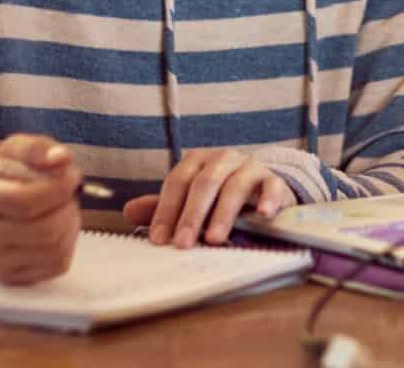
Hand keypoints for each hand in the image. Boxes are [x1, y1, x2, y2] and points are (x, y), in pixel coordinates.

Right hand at [0, 135, 82, 285]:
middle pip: (45, 229)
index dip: (57, 188)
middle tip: (68, 193)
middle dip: (67, 207)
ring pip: (55, 248)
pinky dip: (68, 243)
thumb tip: (60, 159)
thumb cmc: (6, 174)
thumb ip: (39, 148)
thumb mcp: (17, 149)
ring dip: (70, 223)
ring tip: (61, 208)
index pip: (24, 202)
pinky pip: (58, 264)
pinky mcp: (11, 277)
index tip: (70, 175)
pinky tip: (56, 228)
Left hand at [122, 148, 295, 247]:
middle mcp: (224, 159)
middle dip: (192, 214)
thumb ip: (164, 205)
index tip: (158, 239)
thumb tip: (128, 211)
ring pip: (236, 185)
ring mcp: (251, 167)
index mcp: (200, 161)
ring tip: (214, 239)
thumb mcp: (191, 199)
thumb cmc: (221, 195)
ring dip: (223, 212)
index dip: (167, 209)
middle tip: (182, 243)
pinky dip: (268, 199)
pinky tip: (263, 215)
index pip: (178, 181)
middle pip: (205, 182)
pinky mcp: (275, 180)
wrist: (264, 187)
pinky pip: (273, 186)